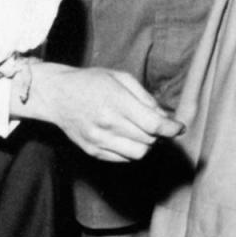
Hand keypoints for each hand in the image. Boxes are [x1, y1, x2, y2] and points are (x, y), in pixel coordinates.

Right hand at [21, 63, 184, 161]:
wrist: (56, 95)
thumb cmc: (90, 82)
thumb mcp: (120, 77)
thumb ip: (145, 97)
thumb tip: (164, 117)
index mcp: (116, 101)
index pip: (153, 124)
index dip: (171, 128)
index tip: (178, 128)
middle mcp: (107, 123)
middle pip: (148, 140)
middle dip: (158, 134)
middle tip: (154, 123)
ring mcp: (99, 140)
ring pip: (138, 154)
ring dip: (146, 144)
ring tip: (140, 132)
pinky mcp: (93, 151)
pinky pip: (123, 159)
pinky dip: (131, 151)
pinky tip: (126, 137)